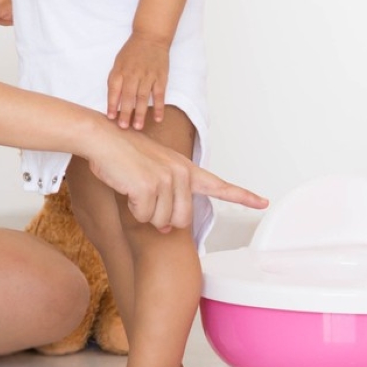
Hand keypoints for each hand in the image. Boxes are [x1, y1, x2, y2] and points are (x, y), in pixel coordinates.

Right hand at [87, 120, 267, 232]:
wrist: (104, 139)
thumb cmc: (124, 156)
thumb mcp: (153, 172)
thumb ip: (167, 198)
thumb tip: (166, 228)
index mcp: (186, 169)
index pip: (220, 185)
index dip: (243, 197)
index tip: (263, 202)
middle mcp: (181, 173)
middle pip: (181, 221)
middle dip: (160, 218)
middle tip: (143, 196)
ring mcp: (167, 180)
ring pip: (161, 222)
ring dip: (144, 213)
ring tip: (134, 187)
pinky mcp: (149, 187)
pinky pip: (144, 217)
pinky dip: (132, 209)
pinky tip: (126, 188)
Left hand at [107, 31, 170, 128]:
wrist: (150, 37)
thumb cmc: (131, 52)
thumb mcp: (118, 63)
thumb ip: (115, 80)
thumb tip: (112, 100)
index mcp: (120, 70)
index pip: (114, 90)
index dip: (112, 104)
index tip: (111, 118)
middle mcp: (133, 74)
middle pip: (128, 96)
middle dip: (125, 113)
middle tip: (124, 127)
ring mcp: (148, 76)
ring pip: (143, 97)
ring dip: (140, 113)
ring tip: (138, 127)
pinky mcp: (160, 77)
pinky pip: (159, 94)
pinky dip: (159, 107)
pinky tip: (157, 118)